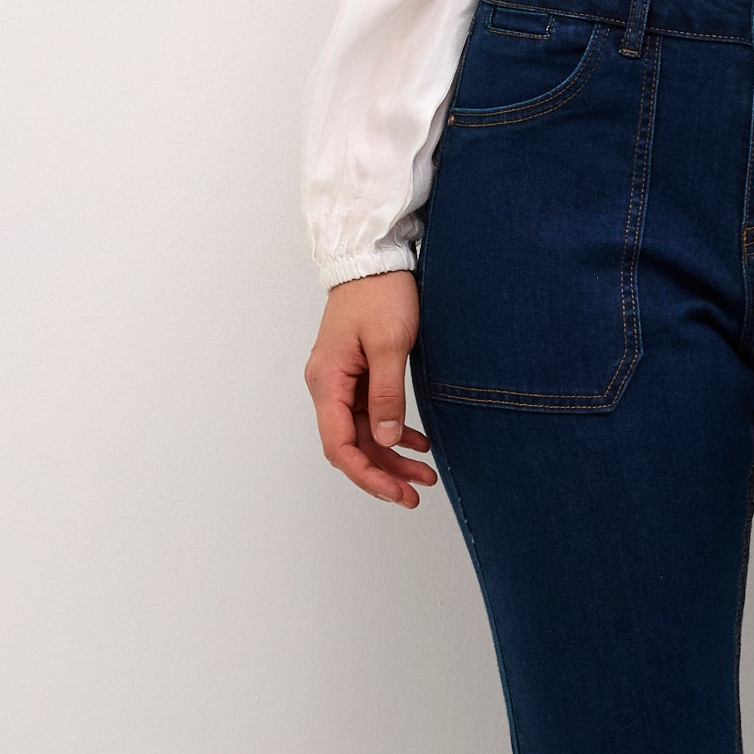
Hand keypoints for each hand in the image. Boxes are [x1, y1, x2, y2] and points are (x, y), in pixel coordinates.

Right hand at [305, 271, 435, 508]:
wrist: (373, 259)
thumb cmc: (379, 294)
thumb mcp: (389, 345)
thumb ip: (387, 395)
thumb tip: (387, 439)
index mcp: (328, 382)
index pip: (340, 446)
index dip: (367, 475)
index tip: (395, 492)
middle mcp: (329, 386)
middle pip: (352, 446)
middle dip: (382, 473)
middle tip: (415, 494)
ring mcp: (343, 382)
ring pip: (364, 434)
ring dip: (392, 456)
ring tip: (425, 475)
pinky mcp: (358, 375)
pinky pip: (372, 414)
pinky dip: (394, 432)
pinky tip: (418, 444)